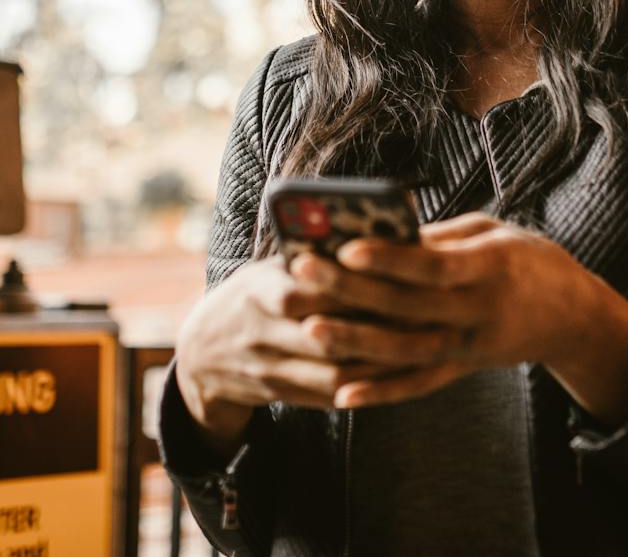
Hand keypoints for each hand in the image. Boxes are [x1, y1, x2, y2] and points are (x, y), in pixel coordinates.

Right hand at [173, 254, 466, 453]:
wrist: (201, 356)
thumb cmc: (249, 296)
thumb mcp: (266, 268)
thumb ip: (307, 257)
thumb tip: (366, 231)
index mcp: (258, 290)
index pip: (310, 288)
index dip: (354, 283)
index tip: (398, 272)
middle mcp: (261, 332)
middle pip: (327, 333)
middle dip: (376, 325)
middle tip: (426, 312)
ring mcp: (270, 369)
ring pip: (334, 372)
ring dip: (380, 362)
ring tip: (423, 345)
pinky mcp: (283, 395)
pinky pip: (330, 396)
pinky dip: (366, 387)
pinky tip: (400, 374)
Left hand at [287, 213, 627, 423]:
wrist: (573, 317)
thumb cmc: (528, 260)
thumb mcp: (494, 232)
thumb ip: (440, 236)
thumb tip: (381, 232)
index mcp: (491, 267)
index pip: (433, 266)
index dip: (390, 258)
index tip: (346, 246)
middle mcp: (479, 311)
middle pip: (408, 305)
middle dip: (352, 290)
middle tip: (302, 272)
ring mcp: (470, 346)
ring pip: (406, 350)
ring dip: (356, 341)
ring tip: (310, 327)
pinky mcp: (462, 369)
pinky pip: (418, 385)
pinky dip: (381, 393)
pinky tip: (343, 394)